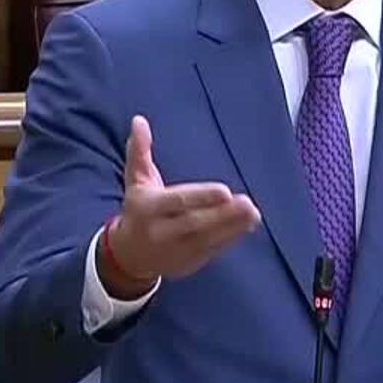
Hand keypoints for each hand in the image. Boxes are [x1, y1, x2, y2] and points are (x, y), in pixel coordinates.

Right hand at [100, 115, 260, 298]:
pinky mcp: (190, 261)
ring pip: (207, 239)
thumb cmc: (138, 209)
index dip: (201, 197)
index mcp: (149, 208)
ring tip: (254, 214)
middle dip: (223, 215)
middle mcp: (161, 231)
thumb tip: (139, 121)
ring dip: (233, 227)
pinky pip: (212, 250)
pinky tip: (247, 225)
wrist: (129, 255)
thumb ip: (140, 151)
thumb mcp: (136, 180)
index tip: (225, 191)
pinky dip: (231, 238)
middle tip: (248, 203)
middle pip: (195, 223)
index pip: (177, 202)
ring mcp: (176, 250)